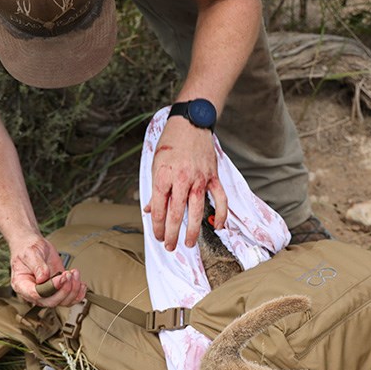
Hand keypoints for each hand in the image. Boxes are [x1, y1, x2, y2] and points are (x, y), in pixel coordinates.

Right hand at [9, 235, 86, 306]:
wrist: (32, 244)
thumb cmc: (27, 248)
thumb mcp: (31, 253)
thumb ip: (37, 266)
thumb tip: (43, 278)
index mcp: (22, 285)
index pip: (36, 295)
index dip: (51, 288)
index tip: (61, 277)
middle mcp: (34, 292)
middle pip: (52, 302)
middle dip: (64, 290)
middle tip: (68, 275)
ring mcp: (47, 292)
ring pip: (63, 302)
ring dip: (73, 290)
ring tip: (74, 273)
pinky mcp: (58, 288)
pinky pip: (69, 298)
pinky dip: (78, 293)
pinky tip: (81, 283)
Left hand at [145, 117, 227, 250]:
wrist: (190, 123)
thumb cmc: (170, 143)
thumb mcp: (155, 164)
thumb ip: (154, 189)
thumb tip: (149, 209)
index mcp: (163, 176)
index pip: (158, 209)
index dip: (157, 227)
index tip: (158, 236)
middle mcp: (182, 179)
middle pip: (176, 214)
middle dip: (172, 234)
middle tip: (170, 246)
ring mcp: (200, 178)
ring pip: (197, 211)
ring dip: (192, 230)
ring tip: (188, 243)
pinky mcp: (213, 176)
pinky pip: (220, 199)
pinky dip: (221, 214)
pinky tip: (217, 226)